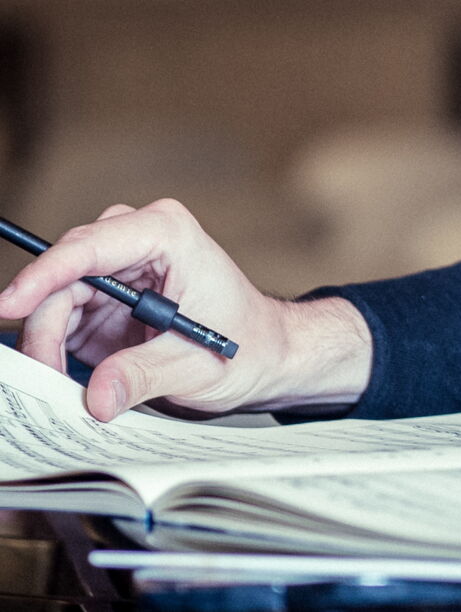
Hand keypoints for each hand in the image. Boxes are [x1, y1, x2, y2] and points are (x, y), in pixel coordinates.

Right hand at [0, 199, 371, 421]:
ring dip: (50, 344)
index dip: (46, 274)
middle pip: (64, 275)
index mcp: (167, 235)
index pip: (91, 246)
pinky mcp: (104, 299)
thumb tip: (95, 396)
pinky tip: (68, 377)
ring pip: (55, 301)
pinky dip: (56, 351)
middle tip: (47, 374)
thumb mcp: (195, 365)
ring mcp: (118, 269)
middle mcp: (137, 242)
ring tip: (68, 384)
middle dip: (46, 326)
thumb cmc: (246, 344)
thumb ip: (141, 376)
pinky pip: (61, 320)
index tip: (11, 303)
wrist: (264, 354)